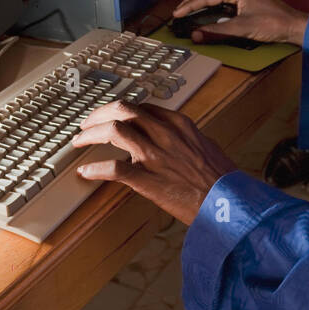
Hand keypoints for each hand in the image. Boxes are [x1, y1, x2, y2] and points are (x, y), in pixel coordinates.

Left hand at [71, 101, 236, 224]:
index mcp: (179, 124)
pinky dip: (95, 169)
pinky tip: (86, 172)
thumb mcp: (206, 147)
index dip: (120, 111)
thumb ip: (185, 140)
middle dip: (99, 114)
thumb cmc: (222, 179)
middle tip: (87, 124)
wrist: (228, 203)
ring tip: (80, 141)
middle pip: (123, 110)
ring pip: (114, 130)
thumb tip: (173, 140)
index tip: (110, 117)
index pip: (141, 107)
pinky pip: (114, 168)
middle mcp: (164, 134)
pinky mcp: (148, 179)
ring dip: (91, 134)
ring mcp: (155, 156)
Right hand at [172, 0, 308, 45]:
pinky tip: (206, 13)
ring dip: (201, 2)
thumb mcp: (242, 29)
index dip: (190, 6)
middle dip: (192, 1)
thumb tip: (196, 34)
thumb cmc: (274, 23)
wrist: (294, 26)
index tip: (177, 14)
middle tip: (178, 12)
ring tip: (187, 11)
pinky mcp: (246, 0)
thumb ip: (217, 31)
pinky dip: (212, 6)